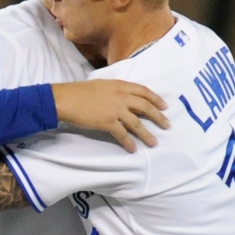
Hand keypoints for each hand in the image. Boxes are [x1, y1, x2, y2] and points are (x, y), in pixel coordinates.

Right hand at [52, 79, 169, 152]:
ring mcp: (116, 109)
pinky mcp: (108, 122)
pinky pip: (123, 134)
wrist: (67, 99)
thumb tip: (126, 98)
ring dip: (147, 134)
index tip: (165, 106)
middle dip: (158, 117)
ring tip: (154, 142)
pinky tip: (133, 149)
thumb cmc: (81, 91)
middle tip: (167, 125)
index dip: (156, 99)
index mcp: (120, 85)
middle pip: (146, 107)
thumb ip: (116, 90)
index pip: (144, 91)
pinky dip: (129, 142)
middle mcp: (122, 96)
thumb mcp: (103, 85)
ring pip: (137, 123)